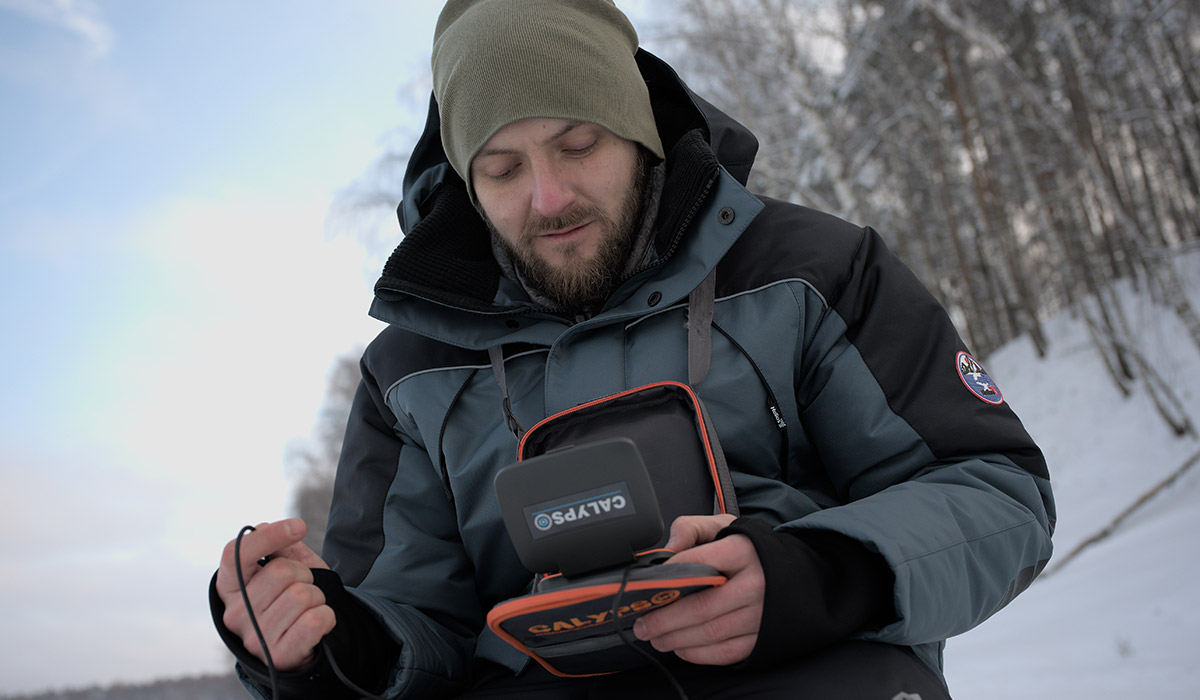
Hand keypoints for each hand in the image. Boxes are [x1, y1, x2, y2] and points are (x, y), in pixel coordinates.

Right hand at [215, 518, 334, 669]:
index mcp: (230, 587)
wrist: (303, 646)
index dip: (269, 536)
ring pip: (302, 595)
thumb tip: (263, 526)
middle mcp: (234, 614)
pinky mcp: (278, 656)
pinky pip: (316, 619)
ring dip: (316, 597)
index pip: (237, 553)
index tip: (299, 526)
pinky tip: (316, 625)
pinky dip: (327, 616)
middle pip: (282, 571)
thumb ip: (276, 548)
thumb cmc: (291, 602)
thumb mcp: (286, 569)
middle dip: (304, 575)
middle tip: (301, 589)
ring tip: (307, 610)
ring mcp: (254, 638)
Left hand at [633, 514, 763, 665]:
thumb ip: (689, 529)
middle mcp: (756, 583)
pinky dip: (699, 654)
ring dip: (677, 639)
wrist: (794, 572)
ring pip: (712, 632)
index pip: (697, 564)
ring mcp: (762, 613)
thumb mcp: (721, 527)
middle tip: (642, 624)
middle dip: (665, 619)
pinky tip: (681, 647)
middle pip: (702, 606)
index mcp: (742, 550)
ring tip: (655, 637)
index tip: (645, 588)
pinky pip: (727, 652)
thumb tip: (667, 550)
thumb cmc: (747, 550)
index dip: (668, 577)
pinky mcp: (763, 637)